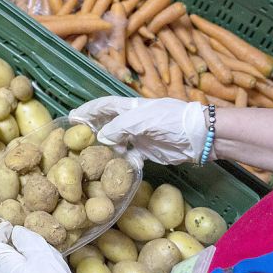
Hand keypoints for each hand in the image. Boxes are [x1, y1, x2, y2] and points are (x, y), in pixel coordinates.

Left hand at [0, 222, 95, 272]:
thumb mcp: (39, 250)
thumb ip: (24, 238)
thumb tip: (16, 233)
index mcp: (2, 264)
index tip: (10, 226)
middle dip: (0, 246)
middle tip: (15, 239)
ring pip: (2, 271)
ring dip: (9, 258)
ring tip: (26, 252)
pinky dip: (17, 269)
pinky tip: (32, 267)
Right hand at [70, 96, 209, 164]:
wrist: (200, 136)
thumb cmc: (172, 121)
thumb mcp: (143, 120)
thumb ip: (120, 127)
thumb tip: (102, 137)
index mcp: (130, 107)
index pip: (104, 105)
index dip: (88, 109)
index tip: (71, 116)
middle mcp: (132, 120)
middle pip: (107, 123)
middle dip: (92, 129)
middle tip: (74, 140)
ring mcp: (139, 136)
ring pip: (116, 141)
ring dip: (104, 148)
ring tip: (89, 156)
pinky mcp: (147, 151)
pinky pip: (129, 156)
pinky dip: (121, 161)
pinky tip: (112, 168)